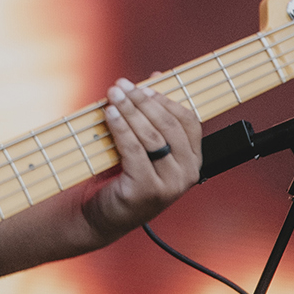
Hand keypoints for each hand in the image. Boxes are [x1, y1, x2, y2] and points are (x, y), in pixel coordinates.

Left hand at [85, 80, 200, 244]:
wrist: (100, 217)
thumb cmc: (121, 178)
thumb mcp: (141, 145)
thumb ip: (151, 115)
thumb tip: (156, 76)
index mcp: (193, 161)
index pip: (189, 122)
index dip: (166, 100)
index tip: (143, 86)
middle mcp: (187, 174)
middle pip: (169, 126)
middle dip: (143, 101)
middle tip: (122, 85)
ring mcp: (169, 185)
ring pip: (152, 136)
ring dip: (130, 110)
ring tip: (113, 94)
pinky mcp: (147, 191)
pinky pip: (134, 150)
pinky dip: (121, 128)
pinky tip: (109, 114)